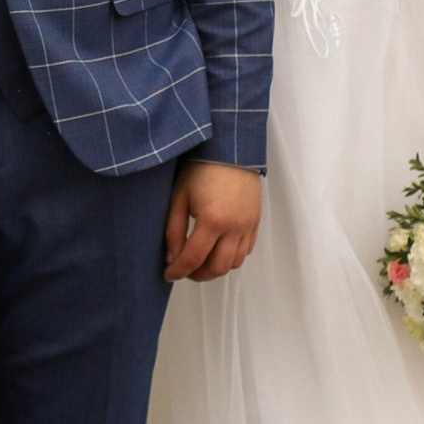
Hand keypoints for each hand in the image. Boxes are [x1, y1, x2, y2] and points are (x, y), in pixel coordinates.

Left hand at [165, 158, 260, 278]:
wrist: (230, 149)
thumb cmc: (202, 167)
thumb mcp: (179, 196)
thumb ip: (174, 230)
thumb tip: (172, 257)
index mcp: (213, 220)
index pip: (193, 259)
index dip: (178, 271)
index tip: (168, 274)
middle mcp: (234, 227)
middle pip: (217, 268)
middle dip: (198, 275)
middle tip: (184, 270)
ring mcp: (248, 225)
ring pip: (234, 263)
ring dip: (216, 268)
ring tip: (200, 261)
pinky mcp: (255, 222)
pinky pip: (246, 250)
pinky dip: (231, 257)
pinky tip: (218, 249)